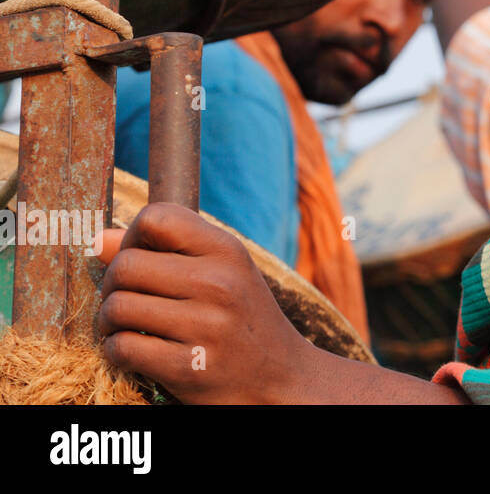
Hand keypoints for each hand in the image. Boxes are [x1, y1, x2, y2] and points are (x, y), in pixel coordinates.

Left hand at [96, 203, 313, 403]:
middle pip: (125, 265)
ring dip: (110, 322)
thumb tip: (100, 239)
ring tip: (129, 327)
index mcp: (229, 251)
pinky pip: (122, 348)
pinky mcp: (189, 368)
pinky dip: (116, 351)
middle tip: (128, 299)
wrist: (281, 378)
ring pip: (116, 308)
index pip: (157, 218)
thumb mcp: (221, 273)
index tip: (141, 257)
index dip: (133, 236)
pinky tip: (134, 352)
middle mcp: (219, 283)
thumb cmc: (242, 319)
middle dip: (113, 284)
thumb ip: (166, 251)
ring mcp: (206, 326)